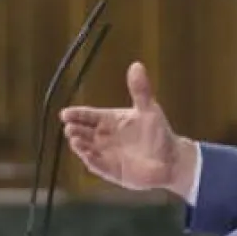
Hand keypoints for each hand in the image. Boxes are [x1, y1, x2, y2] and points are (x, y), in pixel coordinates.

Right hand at [60, 61, 194, 195]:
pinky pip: (99, 165)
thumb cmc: (159, 133)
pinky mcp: (112, 170)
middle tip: (69, 127)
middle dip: (75, 130)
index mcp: (110, 120)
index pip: (89, 115)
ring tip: (75, 140)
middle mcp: (105, 137)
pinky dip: (92, 161)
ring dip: (80, 145)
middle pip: (84, 132)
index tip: (65, 113)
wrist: (171, 159)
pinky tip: (87, 156)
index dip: (77, 114)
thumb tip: (136, 65)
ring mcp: (107, 154)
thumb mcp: (149, 109)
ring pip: (87, 149)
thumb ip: (140, 90)